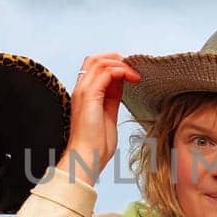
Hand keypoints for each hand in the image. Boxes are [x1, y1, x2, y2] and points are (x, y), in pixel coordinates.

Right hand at [55, 53, 141, 181]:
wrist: (87, 157)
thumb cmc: (97, 144)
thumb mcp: (108, 114)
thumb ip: (113, 97)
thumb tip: (122, 83)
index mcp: (85, 93)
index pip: (96, 66)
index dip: (115, 65)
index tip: (132, 74)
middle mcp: (81, 89)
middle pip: (96, 58)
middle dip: (117, 59)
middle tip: (134, 70)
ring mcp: (83, 91)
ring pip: (100, 62)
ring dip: (122, 65)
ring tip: (135, 75)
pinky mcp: (89, 96)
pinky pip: (105, 73)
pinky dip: (121, 72)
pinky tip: (132, 79)